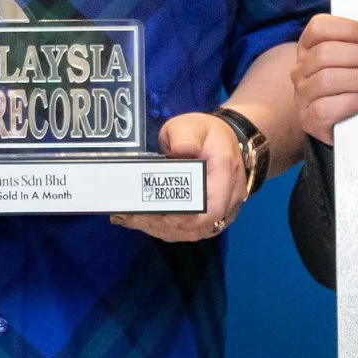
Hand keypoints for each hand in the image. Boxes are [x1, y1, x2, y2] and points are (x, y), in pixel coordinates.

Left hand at [112, 111, 247, 241]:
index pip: (211, 208)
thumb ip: (185, 135)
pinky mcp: (209, 220)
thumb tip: (180, 150)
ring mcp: (221, 213)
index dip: (181, 215)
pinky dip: (162, 228)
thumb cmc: (204, 133)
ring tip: (129, 217)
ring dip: (159, 228)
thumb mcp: (192, 125)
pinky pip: (187, 231)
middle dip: (161, 223)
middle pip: (197, 226)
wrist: (222, 142)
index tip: (150, 208)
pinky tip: (140, 221)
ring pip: (190, 232)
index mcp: (226, 174)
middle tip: (130, 213)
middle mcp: (228, 200)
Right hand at [293, 0, 357, 144]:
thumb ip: (343, 0)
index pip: (319, 28)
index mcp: (309, 45)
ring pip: (326, 80)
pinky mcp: (310, 121)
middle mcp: (301, 69)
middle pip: (325, 55)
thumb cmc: (351, 74)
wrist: (347, 119)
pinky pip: (325, 108)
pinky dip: (350, 102)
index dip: (348, 30)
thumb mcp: (351, 39)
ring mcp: (303, 96)